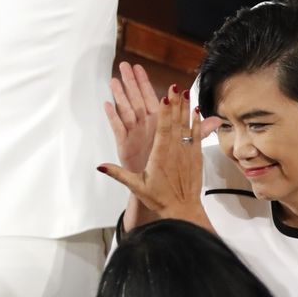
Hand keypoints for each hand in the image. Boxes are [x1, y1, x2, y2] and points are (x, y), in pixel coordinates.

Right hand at [98, 84, 218, 221]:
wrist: (183, 209)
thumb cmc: (160, 198)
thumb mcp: (136, 186)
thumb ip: (118, 174)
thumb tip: (100, 166)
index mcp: (160, 155)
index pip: (163, 129)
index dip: (165, 112)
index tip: (165, 97)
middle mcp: (175, 150)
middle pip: (176, 122)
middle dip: (175, 103)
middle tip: (175, 86)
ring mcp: (187, 151)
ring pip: (187, 125)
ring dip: (186, 108)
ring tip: (186, 92)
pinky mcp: (196, 155)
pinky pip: (196, 134)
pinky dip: (197, 121)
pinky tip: (197, 110)